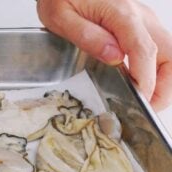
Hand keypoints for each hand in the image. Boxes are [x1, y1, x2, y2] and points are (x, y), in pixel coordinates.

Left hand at [37, 0, 171, 110]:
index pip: (145, 50)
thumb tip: (114, 57)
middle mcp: (139, 16)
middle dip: (164, 85)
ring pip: (169, 53)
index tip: (140, 99)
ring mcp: (143, 20)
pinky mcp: (140, 24)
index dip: (146, 79)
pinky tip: (135, 83)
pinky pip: (157, 49)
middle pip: (170, 53)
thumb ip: (87, 37)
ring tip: (142, 100)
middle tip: (145, 107)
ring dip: (162, 79)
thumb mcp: (61, 17)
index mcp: (121, 14)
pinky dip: (154, 70)